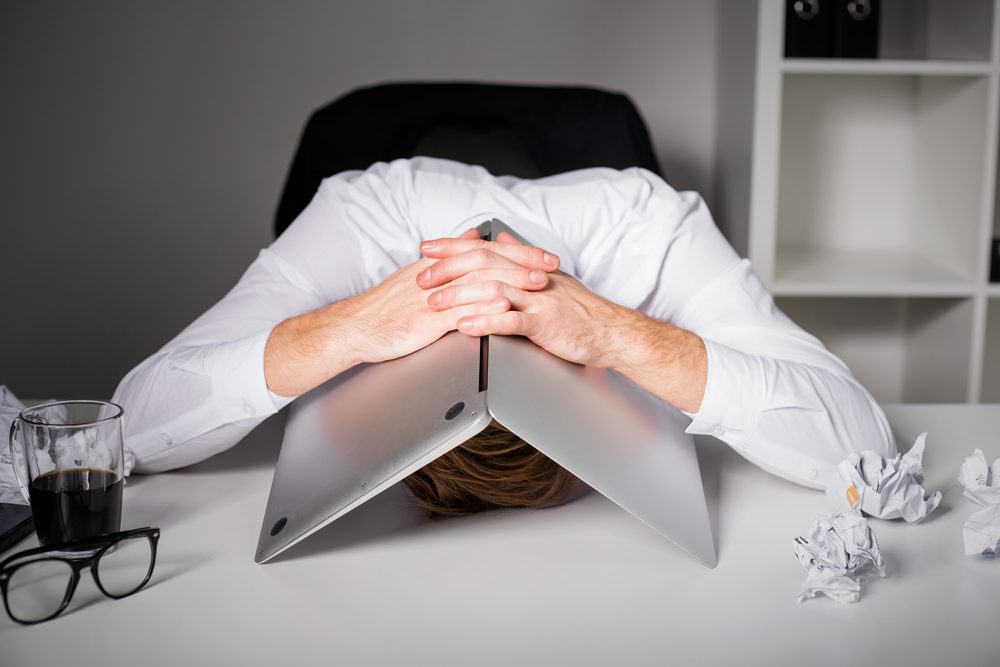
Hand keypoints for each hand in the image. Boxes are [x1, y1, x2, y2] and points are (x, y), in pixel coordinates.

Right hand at [264, 229, 560, 395]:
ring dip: (513, 281)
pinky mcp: (426, 318)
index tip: (543, 255)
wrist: (355, 328)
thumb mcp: (419, 276)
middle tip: (551, 265)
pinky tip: (504, 306)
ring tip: (539, 284)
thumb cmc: (386, 308)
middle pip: (487, 260)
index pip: (484, 249)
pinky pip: (460, 308)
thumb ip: (449, 256)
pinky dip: (484, 305)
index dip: (516, 252)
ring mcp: (433, 296)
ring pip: (479, 281)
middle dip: (524, 262)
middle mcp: (438, 275)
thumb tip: (474, 235)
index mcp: (438, 265)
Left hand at [419, 231, 707, 411]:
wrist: (610, 332)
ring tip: (434, 304)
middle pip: (483, 264)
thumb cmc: (579, 310)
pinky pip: (510, 321)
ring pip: (492, 290)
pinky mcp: (544, 323)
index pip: (484, 248)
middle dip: (447, 269)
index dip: (453, 247)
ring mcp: (538, 299)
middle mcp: (531, 277)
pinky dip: (485, 322)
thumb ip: (521, 258)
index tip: (426, 247)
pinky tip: (465, 326)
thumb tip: (501, 240)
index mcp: (527, 266)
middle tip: (421, 278)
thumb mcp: (549, 278)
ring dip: (459, 296)